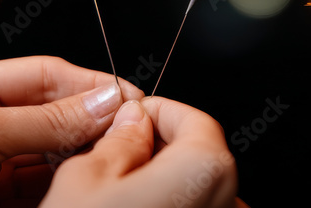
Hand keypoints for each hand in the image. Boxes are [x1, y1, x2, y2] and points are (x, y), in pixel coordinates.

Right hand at [41, 96, 248, 207]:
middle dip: (160, 147)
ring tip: (119, 188)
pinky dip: (170, 205)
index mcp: (204, 169)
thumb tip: (133, 121)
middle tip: (118, 151)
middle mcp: (226, 202)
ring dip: (164, 181)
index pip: (195, 119)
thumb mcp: (85, 178)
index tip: (130, 117)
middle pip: (201, 157)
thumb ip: (118, 140)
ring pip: (198, 191)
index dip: (157, 112)